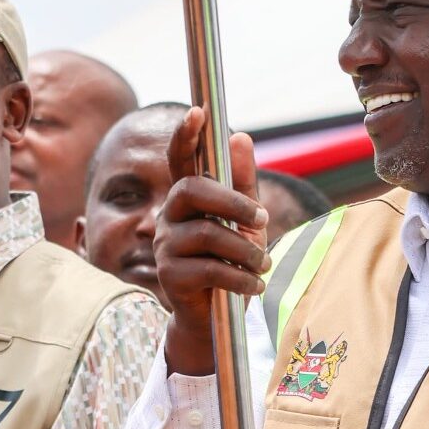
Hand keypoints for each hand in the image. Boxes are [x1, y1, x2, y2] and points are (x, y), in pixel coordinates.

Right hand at [155, 106, 270, 376]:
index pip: (180, 160)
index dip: (185, 136)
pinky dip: (241, 278)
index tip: (196, 112)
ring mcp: (166, 246)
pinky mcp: (170, 276)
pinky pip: (210, 268)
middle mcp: (169, 216)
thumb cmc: (231, 261)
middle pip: (194, 191)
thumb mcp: (244, 221)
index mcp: (187, 199)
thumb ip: (243, 183)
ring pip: (208, 233)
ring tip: (263, 265)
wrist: (214, 317)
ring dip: (245, 250)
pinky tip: (254, 286)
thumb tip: (240, 137)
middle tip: (262, 220)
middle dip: (233, 202)